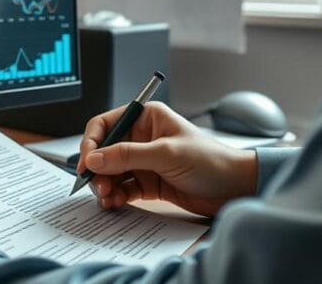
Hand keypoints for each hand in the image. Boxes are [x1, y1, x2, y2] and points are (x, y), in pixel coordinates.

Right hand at [77, 101, 257, 216]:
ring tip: (108, 197)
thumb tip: (95, 158)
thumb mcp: (166, 153)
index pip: (105, 125)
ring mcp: (144, 161)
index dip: (91, 143)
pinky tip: (117, 202)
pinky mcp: (148, 182)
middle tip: (97, 185)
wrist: (236, 188)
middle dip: (97, 169)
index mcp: (146, 118)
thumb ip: (127, 155)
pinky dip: (116, 196)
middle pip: (104, 152)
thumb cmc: (211, 160)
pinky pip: (123, 188)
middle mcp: (141, 138)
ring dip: (105, 185)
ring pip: (111, 172)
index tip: (86, 163)